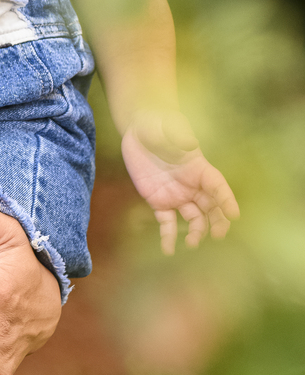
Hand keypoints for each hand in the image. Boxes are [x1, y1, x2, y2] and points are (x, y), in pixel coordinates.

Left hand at [121, 111, 238, 254]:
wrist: (139, 131)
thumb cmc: (158, 124)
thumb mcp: (167, 125)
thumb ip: (178, 135)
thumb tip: (189, 145)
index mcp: (199, 167)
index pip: (218, 186)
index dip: (227, 200)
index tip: (234, 215)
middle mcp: (192, 185)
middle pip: (211, 207)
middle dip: (218, 222)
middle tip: (219, 235)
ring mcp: (176, 195)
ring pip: (193, 219)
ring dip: (196, 233)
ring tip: (192, 245)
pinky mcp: (158, 202)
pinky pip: (166, 222)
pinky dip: (168, 237)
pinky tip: (168, 250)